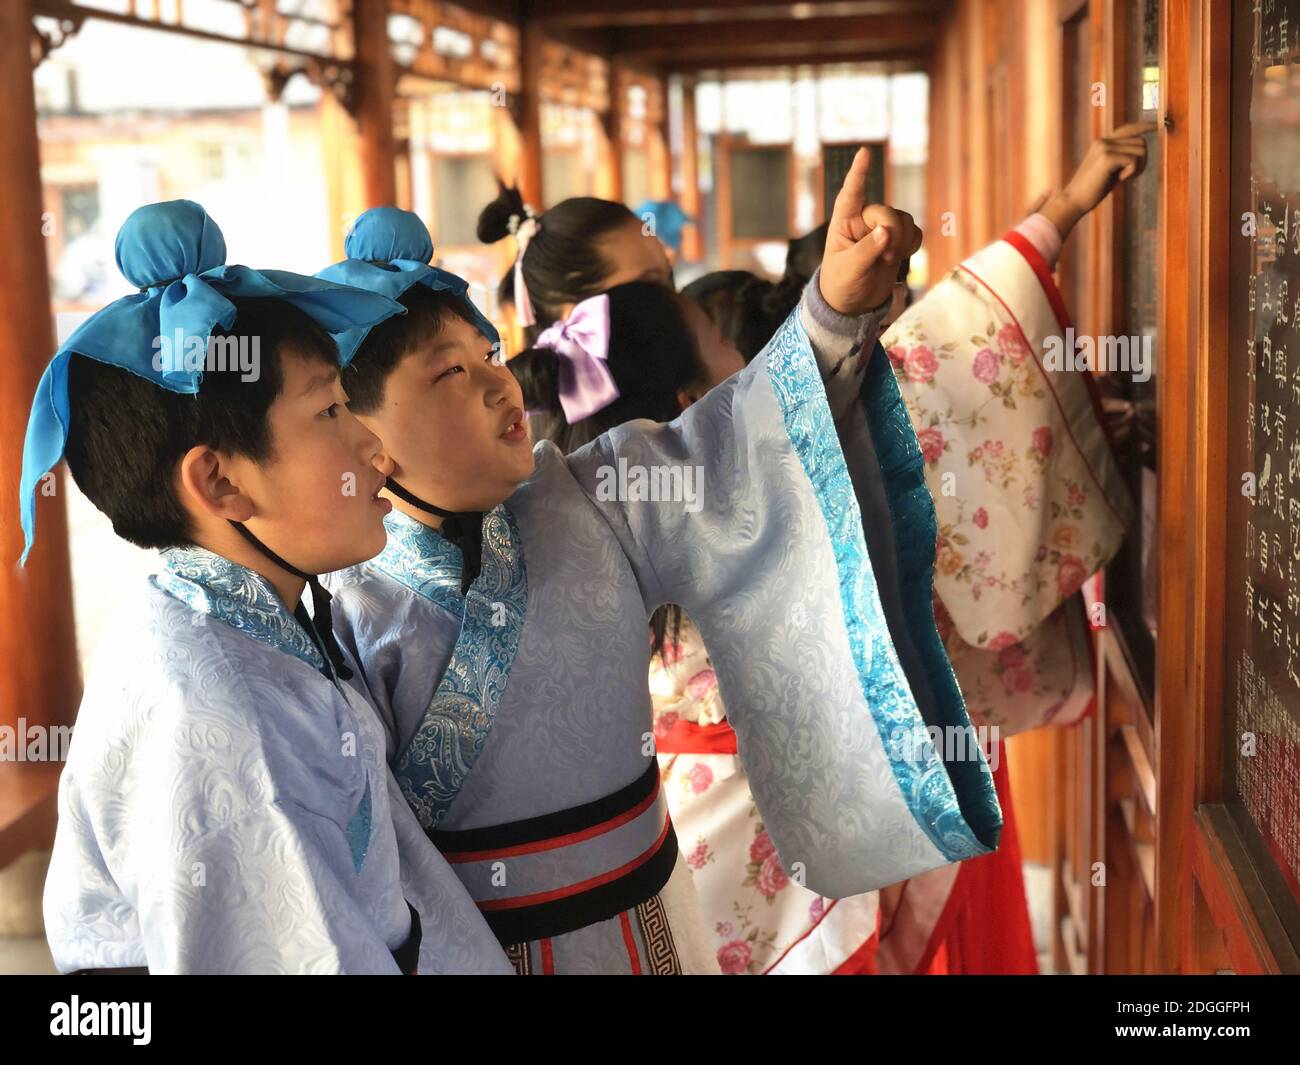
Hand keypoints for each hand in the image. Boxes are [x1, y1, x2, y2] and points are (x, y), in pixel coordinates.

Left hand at [819, 147, 921, 315]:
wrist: (853, 304)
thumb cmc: (841, 284)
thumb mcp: (848, 270)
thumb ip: (866, 251)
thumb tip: (886, 232)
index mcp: (843, 223)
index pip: (850, 194)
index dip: (858, 173)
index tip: (864, 152)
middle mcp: (863, 221)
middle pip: (887, 212)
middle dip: (891, 233)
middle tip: (884, 258)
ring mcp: (882, 229)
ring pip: (904, 219)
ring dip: (902, 241)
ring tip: (887, 261)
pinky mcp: (897, 240)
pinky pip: (915, 232)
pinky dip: (912, 244)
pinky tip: (900, 258)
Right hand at [1040, 121, 1156, 237]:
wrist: (1073, 201)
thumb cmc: (1092, 190)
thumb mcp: (1109, 170)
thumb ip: (1121, 158)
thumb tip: (1142, 150)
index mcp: (1103, 142)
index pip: (1130, 128)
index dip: (1146, 126)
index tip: (1161, 125)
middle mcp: (1104, 141)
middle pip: (1141, 142)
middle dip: (1143, 161)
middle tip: (1129, 176)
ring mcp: (1105, 147)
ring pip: (1141, 150)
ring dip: (1138, 167)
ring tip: (1123, 178)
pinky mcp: (1107, 158)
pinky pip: (1134, 161)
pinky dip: (1131, 173)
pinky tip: (1119, 180)